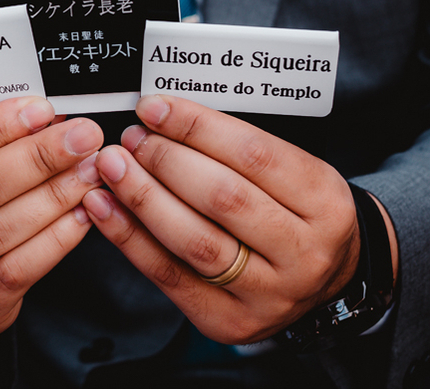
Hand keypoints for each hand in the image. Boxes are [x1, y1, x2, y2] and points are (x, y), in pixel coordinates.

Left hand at [83, 94, 371, 343]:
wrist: (325, 286)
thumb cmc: (296, 217)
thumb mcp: (292, 175)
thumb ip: (235, 148)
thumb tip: (163, 117)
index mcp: (325, 203)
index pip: (254, 155)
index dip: (196, 127)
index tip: (154, 108)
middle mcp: (304, 253)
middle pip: (223, 198)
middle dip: (165, 160)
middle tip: (131, 138)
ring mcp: (269, 294)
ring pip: (194, 240)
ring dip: (142, 197)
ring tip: (112, 166)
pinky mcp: (230, 321)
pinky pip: (169, 275)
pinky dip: (128, 237)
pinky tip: (104, 207)